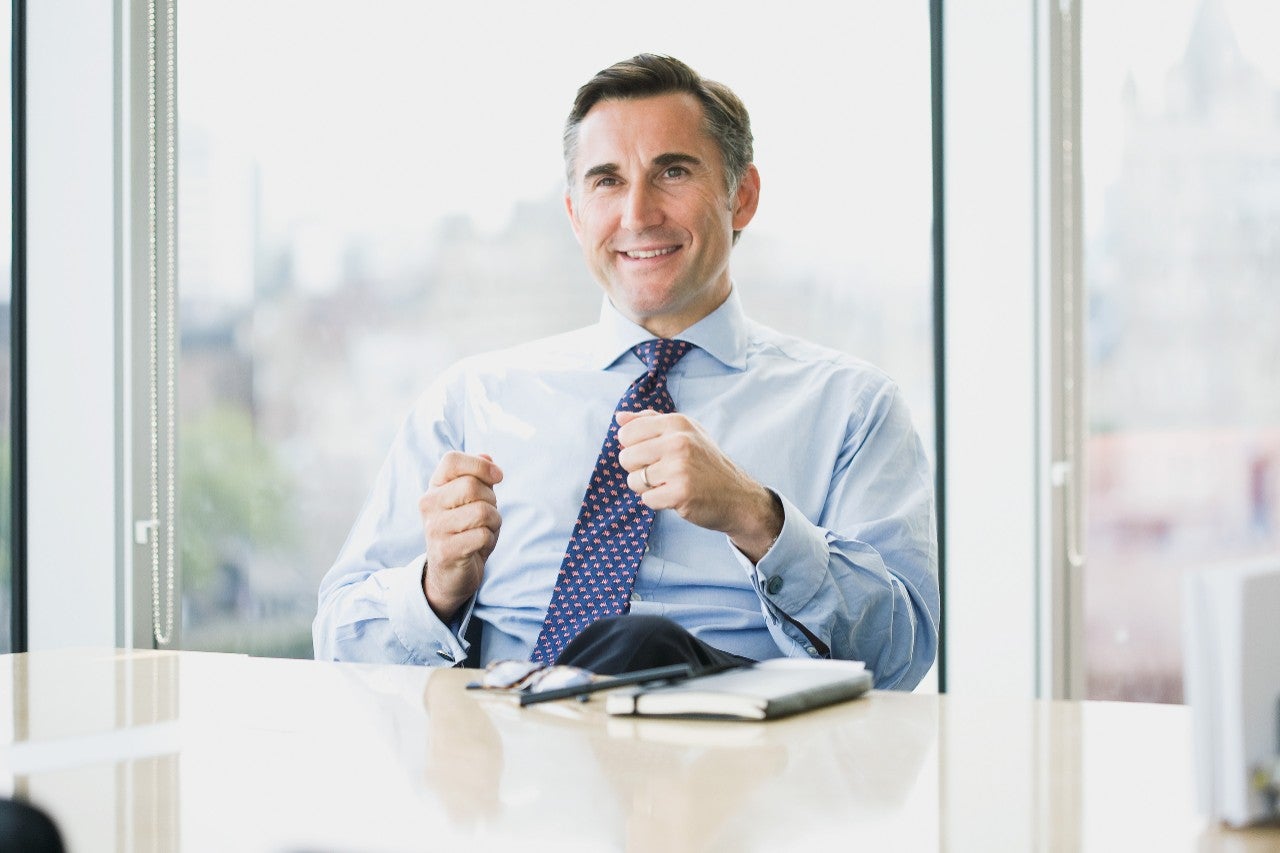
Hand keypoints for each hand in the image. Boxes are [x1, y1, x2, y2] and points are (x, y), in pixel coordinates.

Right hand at [418, 451, 503, 620]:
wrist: (450, 574)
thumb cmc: (465, 531)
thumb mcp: (473, 501)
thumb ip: (478, 477)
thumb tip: (487, 457)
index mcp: (434, 487)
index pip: (451, 460)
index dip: (480, 465)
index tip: (497, 477)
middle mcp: (428, 504)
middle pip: (471, 486)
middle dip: (492, 500)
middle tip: (488, 514)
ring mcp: (434, 528)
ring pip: (482, 511)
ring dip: (494, 522)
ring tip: (484, 531)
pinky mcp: (445, 551)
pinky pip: (482, 535)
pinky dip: (490, 541)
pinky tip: (479, 547)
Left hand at [616, 410, 782, 562]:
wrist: (738, 497)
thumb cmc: (707, 464)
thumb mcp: (685, 433)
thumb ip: (650, 422)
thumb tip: (619, 418)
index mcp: (677, 422)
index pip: (627, 433)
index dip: (634, 448)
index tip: (654, 455)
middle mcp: (678, 440)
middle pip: (625, 457)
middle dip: (638, 470)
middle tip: (663, 473)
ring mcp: (680, 466)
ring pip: (634, 480)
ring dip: (648, 488)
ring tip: (671, 484)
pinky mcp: (680, 492)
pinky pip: (646, 499)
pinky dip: (658, 502)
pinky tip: (677, 497)